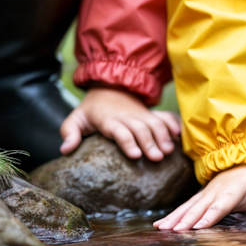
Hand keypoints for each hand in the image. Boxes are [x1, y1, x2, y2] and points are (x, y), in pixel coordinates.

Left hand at [59, 87, 181, 159]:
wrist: (109, 87)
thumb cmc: (90, 110)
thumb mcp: (74, 119)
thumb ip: (69, 133)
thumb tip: (66, 150)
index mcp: (108, 120)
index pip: (119, 131)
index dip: (128, 142)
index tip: (135, 155)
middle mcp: (127, 117)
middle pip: (140, 129)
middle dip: (150, 143)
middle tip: (157, 158)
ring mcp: (140, 115)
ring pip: (154, 124)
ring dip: (163, 136)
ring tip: (169, 151)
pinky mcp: (149, 114)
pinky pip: (164, 117)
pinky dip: (172, 124)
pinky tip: (179, 135)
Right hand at [154, 165, 245, 230]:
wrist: (241, 161)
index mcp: (231, 192)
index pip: (219, 206)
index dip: (209, 217)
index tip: (198, 227)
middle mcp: (214, 193)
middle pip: (199, 208)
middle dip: (186, 220)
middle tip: (173, 231)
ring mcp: (204, 195)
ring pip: (187, 207)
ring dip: (174, 218)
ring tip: (161, 229)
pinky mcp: (198, 198)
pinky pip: (183, 207)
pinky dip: (172, 216)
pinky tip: (159, 225)